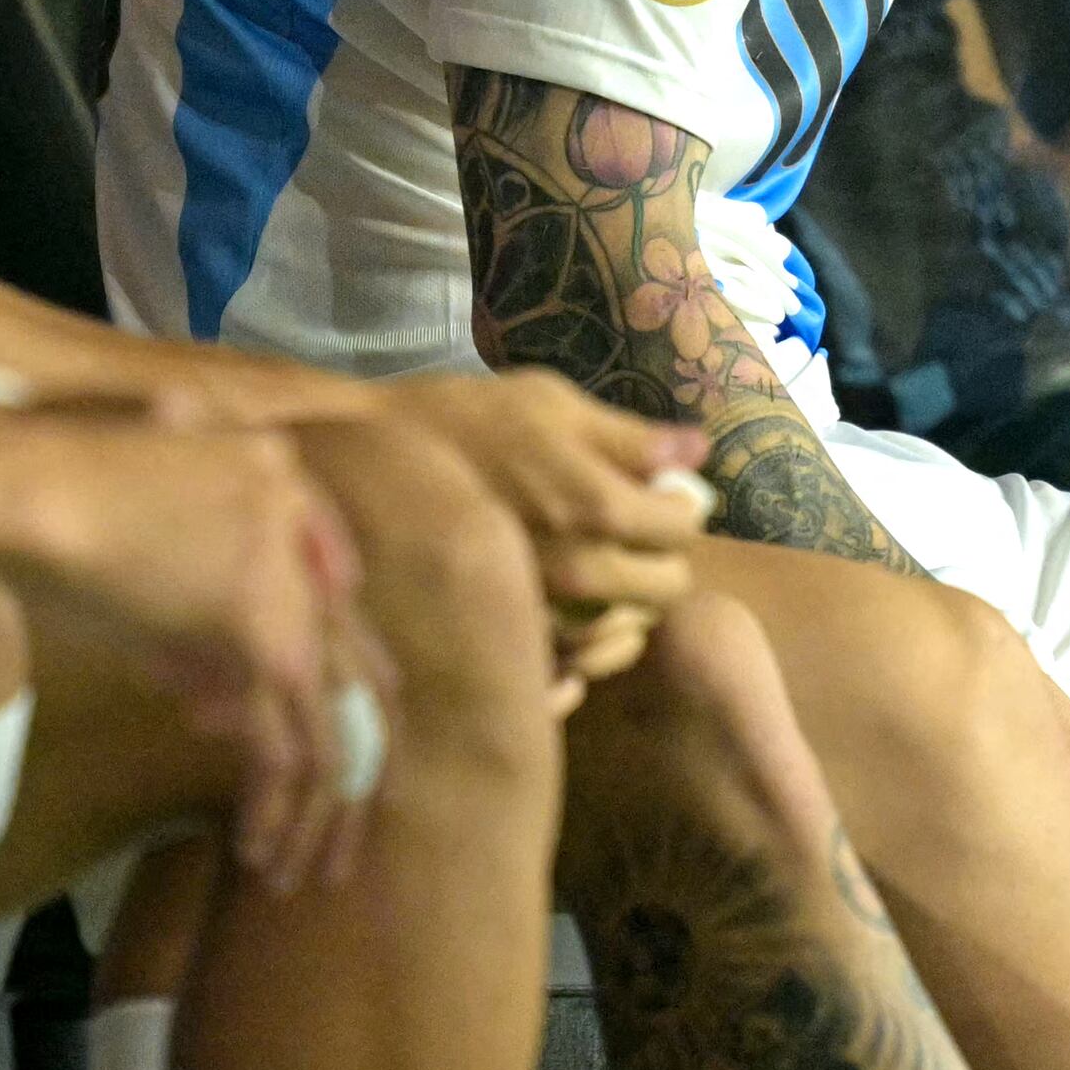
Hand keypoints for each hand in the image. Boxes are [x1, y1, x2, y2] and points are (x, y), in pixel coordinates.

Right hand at [42, 419, 399, 892]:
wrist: (23, 487)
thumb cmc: (43, 513)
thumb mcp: (136, 563)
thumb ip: (186, 638)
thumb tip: (209, 711)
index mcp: (278, 489)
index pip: (342, 612)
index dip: (345, 691)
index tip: (335, 753)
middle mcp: (299, 532)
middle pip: (360, 675)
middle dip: (360, 766)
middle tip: (353, 830)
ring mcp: (286, 580)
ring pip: (332, 721)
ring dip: (319, 807)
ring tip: (298, 868)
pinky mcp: (257, 628)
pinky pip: (286, 742)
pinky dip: (276, 806)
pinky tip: (255, 850)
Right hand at [374, 371, 708, 679]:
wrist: (370, 473)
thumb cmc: (461, 422)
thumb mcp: (548, 403)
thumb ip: (631, 436)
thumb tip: (699, 450)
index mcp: (597, 508)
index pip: (684, 528)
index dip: (682, 507)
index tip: (663, 495)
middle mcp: (580, 575)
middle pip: (667, 588)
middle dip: (661, 558)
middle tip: (636, 534)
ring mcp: (544, 619)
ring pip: (626, 633)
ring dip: (627, 603)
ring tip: (599, 569)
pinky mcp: (509, 647)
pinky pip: (578, 666)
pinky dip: (586, 644)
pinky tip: (565, 608)